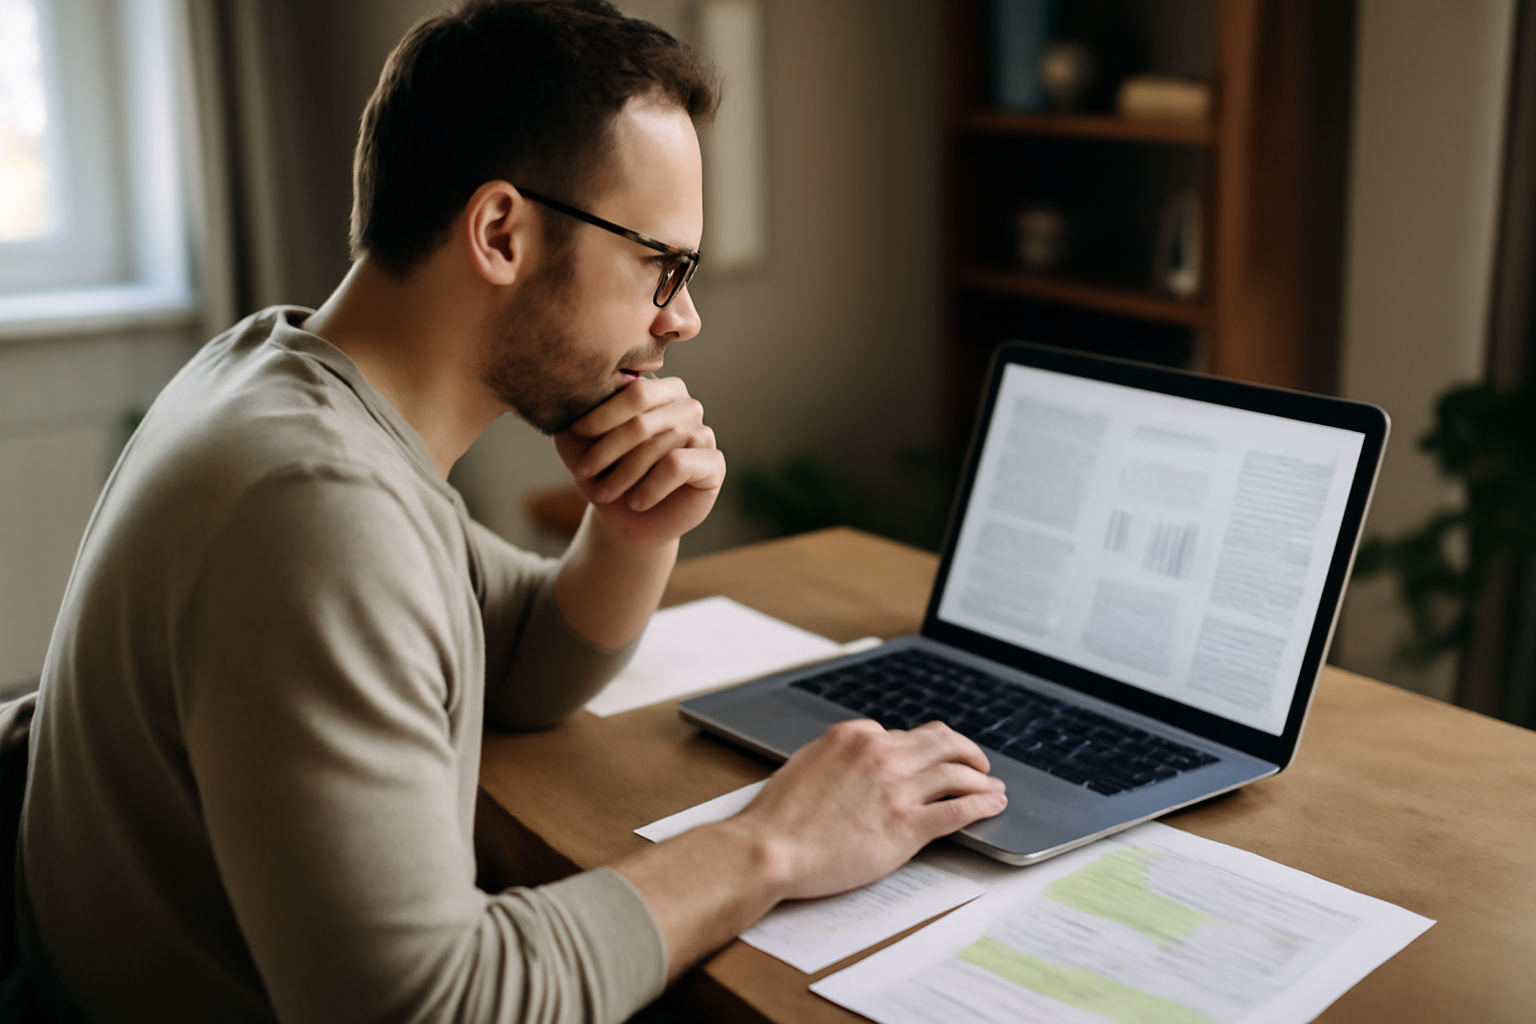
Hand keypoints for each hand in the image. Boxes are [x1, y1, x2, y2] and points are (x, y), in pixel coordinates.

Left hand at [555, 376, 723, 544]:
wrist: (628, 519)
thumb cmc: (604, 473)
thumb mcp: (578, 446)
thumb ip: (575, 418)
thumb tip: (577, 396)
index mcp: (658, 389)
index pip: (633, 390)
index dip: (602, 413)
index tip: (576, 433)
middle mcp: (685, 404)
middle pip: (642, 419)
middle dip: (606, 448)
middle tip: (583, 471)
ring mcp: (703, 432)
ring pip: (657, 444)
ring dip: (623, 473)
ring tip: (605, 492)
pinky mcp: (713, 463)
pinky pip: (677, 465)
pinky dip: (651, 486)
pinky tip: (637, 501)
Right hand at [731, 719, 1006, 900]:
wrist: (770, 848)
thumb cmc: (779, 817)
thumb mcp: (807, 763)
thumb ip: (839, 756)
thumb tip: (855, 761)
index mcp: (855, 735)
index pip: (904, 734)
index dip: (922, 749)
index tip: (932, 759)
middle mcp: (882, 753)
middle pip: (942, 742)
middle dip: (965, 751)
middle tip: (977, 763)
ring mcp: (898, 788)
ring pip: (958, 773)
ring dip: (982, 779)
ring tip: (993, 787)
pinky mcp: (908, 825)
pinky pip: (959, 809)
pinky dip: (983, 805)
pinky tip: (992, 806)